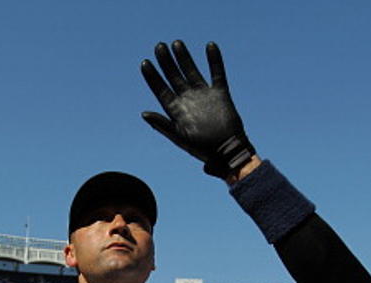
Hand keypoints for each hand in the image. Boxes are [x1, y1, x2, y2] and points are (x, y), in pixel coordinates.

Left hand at [141, 40, 254, 177]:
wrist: (227, 152)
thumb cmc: (202, 149)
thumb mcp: (179, 137)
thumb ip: (163, 125)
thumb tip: (144, 113)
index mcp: (176, 110)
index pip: (161, 89)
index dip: (152, 77)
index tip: (145, 63)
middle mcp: (188, 99)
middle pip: (174, 76)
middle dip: (166, 62)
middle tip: (159, 46)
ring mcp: (204, 95)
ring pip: (192, 71)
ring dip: (184, 57)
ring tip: (177, 43)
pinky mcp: (221, 93)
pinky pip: (217, 73)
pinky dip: (215, 60)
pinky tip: (210, 46)